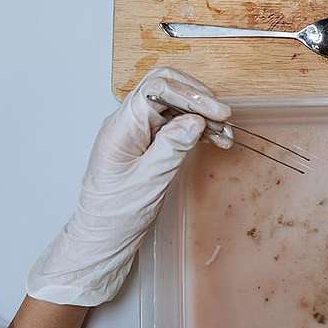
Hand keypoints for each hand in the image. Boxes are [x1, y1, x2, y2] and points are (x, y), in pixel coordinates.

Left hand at [26, 67, 230, 305]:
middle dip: (199, 99)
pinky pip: (176, 123)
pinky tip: (215, 139)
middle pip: (167, 88)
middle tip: (224, 119)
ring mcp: (139, 131)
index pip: (157, 88)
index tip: (218, 113)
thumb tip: (195, 120)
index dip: (191, 95)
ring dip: (203, 115)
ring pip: (175, 105)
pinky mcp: (149, 142)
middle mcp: (128, 122)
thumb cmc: (115, 215)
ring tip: (225, 135)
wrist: (102, 239)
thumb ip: (171, 147)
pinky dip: (198, 128)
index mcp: (121, 127)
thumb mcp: (148, 183)